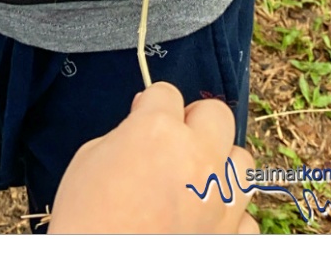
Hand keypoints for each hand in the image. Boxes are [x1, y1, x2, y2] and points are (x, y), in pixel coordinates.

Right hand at [48, 82, 259, 233]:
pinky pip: (245, 215)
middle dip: (194, 121)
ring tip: (196, 177)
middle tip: (174, 138)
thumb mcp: (89, 160)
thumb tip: (140, 127)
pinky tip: (205, 217)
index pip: (166, 93)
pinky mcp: (229, 237)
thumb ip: (124, 135)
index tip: (145, 114)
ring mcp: (218, 201)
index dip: (151, 104)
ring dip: (220, 163)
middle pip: (216, 114)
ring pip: (241, 161)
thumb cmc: (85, 222)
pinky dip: (228, 213)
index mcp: (157, 131)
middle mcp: (197, 159)